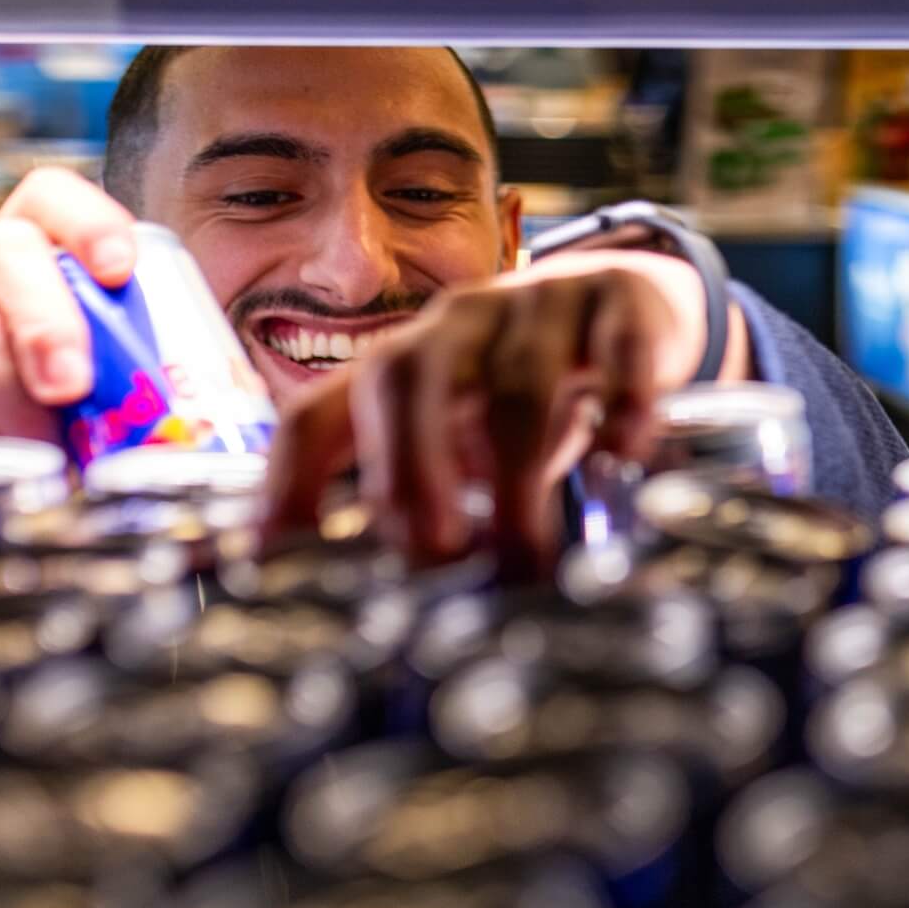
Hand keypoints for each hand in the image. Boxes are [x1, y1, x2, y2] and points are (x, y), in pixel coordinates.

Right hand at [0, 168, 137, 485]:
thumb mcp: (61, 408)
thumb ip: (106, 379)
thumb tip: (171, 396)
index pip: (43, 200)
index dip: (89, 220)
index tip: (121, 269)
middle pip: (5, 252)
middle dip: (56, 324)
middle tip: (75, 390)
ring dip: (17, 410)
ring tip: (38, 464)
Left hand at [259, 249, 745, 574]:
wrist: (627, 298)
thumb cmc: (527, 390)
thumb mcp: (464, 435)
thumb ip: (425, 497)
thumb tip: (391, 610)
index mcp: (401, 363)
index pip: (317, 414)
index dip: (288, 485)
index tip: (281, 561)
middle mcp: (455, 324)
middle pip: (405, 379)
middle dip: (409, 470)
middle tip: (432, 554)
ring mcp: (537, 304)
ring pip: (516, 378)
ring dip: (517, 473)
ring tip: (526, 554)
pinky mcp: (619, 299)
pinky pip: (619, 345)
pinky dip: (622, 403)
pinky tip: (621, 460)